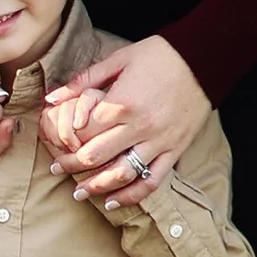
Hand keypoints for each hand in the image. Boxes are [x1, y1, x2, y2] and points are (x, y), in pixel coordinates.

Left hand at [42, 32, 211, 217]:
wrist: (205, 59)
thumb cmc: (160, 55)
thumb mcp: (119, 59)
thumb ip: (84, 80)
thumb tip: (51, 97)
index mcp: (122, 103)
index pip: (83, 132)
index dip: (64, 140)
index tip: (54, 145)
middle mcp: (139, 127)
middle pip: (96, 156)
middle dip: (71, 166)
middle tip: (57, 169)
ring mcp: (159, 141)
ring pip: (122, 174)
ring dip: (97, 187)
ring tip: (79, 194)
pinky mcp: (175, 150)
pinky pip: (152, 180)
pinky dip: (132, 195)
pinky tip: (114, 202)